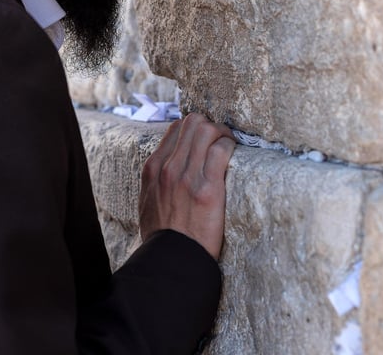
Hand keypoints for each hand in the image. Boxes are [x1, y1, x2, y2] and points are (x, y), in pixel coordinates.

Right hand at [138, 112, 235, 259]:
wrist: (171, 261)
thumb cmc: (162, 235)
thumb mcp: (148, 201)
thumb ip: (157, 179)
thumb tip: (170, 166)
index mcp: (152, 169)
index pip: (176, 128)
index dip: (194, 129)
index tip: (206, 139)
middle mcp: (168, 167)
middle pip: (192, 122)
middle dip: (210, 126)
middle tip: (221, 139)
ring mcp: (187, 176)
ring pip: (207, 129)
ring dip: (222, 133)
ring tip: (229, 145)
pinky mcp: (208, 188)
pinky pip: (221, 150)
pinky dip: (230, 146)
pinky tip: (234, 155)